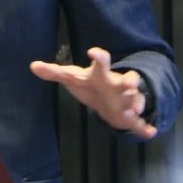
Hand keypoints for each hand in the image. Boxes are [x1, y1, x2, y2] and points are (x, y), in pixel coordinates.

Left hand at [30, 47, 155, 138]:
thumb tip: (32, 66)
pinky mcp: (131, 117)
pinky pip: (139, 122)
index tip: (93, 51)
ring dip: (138, 104)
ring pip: (136, 100)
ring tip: (137, 109)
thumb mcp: (72, 77)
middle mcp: (118, 84)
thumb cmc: (90, 84)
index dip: (99, 56)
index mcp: (102, 75)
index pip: (101, 62)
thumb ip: (54, 72)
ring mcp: (127, 100)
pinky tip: (150, 131)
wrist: (110, 98)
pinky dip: (144, 127)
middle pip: (126, 80)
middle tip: (130, 83)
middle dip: (130, 81)